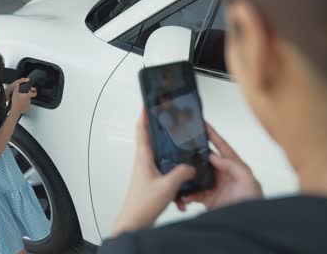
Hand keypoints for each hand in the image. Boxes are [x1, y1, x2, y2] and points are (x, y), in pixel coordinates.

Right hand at [10, 78, 36, 113]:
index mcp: (27, 96)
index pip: (35, 93)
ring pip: (28, 102)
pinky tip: (20, 104)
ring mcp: (28, 105)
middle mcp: (29, 100)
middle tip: (22, 96)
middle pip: (30, 97)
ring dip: (25, 101)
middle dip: (27, 96)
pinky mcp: (27, 108)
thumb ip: (16, 87)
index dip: (34, 91)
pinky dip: (24, 105)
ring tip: (20, 101)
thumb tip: (17, 84)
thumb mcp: (15, 93)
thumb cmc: (15, 102)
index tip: (31, 90)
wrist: (15, 110)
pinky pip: (26, 106)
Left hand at [112, 109, 195, 236]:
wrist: (134, 222)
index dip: (144, 116)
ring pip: (156, 153)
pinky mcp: (151, 180)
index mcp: (143, 158)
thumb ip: (182, 173)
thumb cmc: (142, 204)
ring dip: (164, 145)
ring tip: (174, 139)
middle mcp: (143, 162)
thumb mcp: (168, 186)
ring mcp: (146, 171)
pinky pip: (162, 166)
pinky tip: (180, 170)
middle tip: (164, 116)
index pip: (141, 130)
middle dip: (156, 126)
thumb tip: (191, 166)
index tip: (148, 104)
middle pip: (149, 138)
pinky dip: (170, 164)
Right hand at [175, 122, 262, 211]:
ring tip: (180, 175)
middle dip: (193, 153)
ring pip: (196, 175)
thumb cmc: (253, 204)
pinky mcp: (207, 199)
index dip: (212, 134)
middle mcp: (223, 174)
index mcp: (234, 166)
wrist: (248, 224)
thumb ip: (233, 165)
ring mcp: (214, 186)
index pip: (221, 146)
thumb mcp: (248, 180)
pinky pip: (193, 193)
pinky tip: (183, 196)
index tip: (202, 123)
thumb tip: (214, 156)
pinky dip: (186, 194)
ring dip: (187, 176)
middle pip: (204, 159)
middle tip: (181, 146)